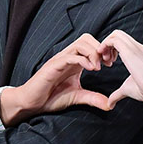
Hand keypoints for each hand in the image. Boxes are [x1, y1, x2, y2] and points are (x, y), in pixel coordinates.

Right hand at [0, 33, 114, 125]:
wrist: (32, 103)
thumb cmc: (51, 97)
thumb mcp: (77, 97)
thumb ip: (93, 98)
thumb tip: (110, 104)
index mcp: (74, 61)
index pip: (91, 44)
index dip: (103, 51)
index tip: (111, 63)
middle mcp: (68, 57)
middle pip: (86, 38)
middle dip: (100, 48)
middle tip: (107, 63)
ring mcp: (60, 60)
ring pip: (79, 44)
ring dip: (93, 53)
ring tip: (98, 67)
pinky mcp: (53, 66)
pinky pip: (69, 57)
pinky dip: (82, 60)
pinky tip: (91, 70)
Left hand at [103, 29, 142, 105]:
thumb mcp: (127, 89)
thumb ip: (117, 94)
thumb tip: (110, 104)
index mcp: (138, 53)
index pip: (122, 41)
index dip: (111, 49)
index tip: (108, 62)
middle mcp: (136, 47)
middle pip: (118, 34)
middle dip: (107, 44)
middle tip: (105, 59)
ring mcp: (134, 47)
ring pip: (115, 34)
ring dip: (105, 44)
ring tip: (105, 59)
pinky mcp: (129, 50)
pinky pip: (113, 39)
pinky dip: (105, 46)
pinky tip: (105, 58)